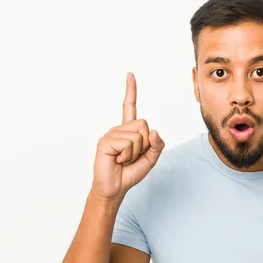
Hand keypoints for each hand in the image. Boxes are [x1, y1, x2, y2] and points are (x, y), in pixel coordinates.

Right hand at [91, 72, 164, 199]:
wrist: (115, 188)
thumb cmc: (130, 173)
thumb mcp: (151, 158)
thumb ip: (157, 144)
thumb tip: (154, 131)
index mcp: (128, 131)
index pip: (130, 107)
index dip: (131, 91)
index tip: (130, 75)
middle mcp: (118, 129)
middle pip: (144, 125)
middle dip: (145, 144)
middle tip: (132, 157)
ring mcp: (110, 134)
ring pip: (137, 136)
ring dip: (135, 153)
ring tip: (123, 160)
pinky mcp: (105, 141)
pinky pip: (127, 144)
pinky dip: (127, 156)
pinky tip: (117, 160)